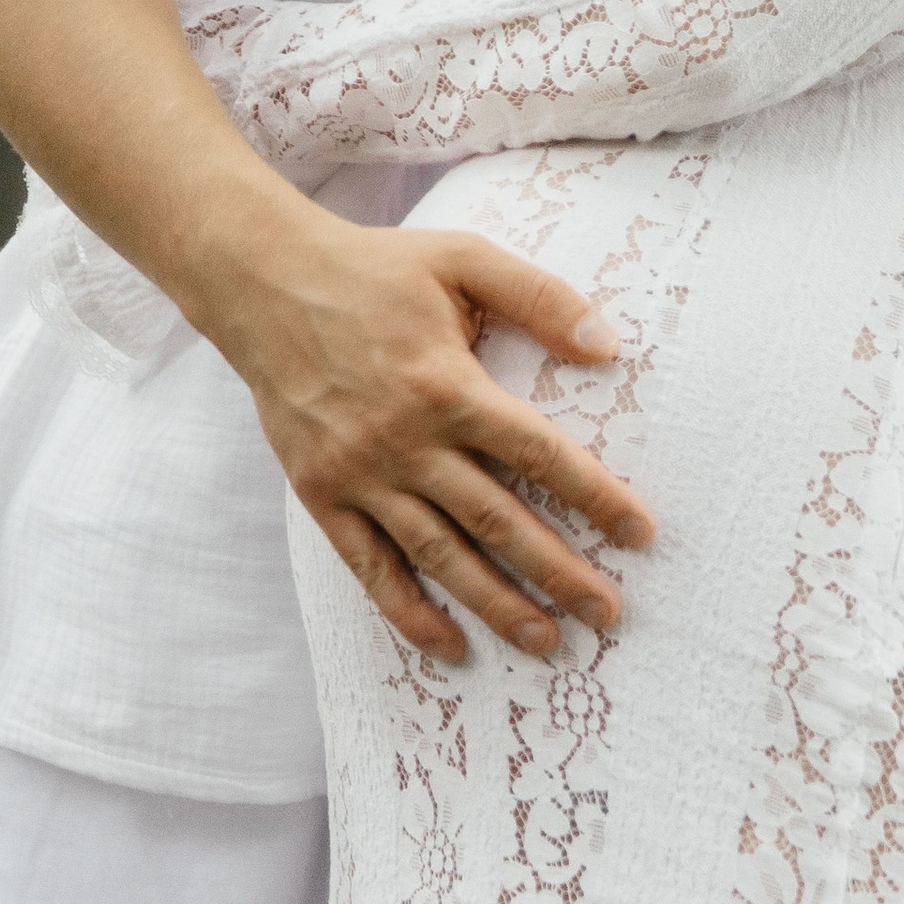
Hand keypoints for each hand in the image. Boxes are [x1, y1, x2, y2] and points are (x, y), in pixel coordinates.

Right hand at [203, 193, 654, 666]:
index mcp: (448, 386)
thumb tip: (609, 348)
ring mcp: (361, 474)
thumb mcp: (462, 259)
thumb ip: (540, 298)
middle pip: (497, 520)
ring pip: (440, 555)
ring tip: (548, 643)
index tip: (640, 534)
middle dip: (559, 572)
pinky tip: (450, 644)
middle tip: (608, 614)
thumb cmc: (373, 270)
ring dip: (497, 604)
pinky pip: (370, 566)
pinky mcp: (322, 494)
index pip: (539, 454)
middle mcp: (406, 440)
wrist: (263, 284)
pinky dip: (409, 611)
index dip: (596, 497)